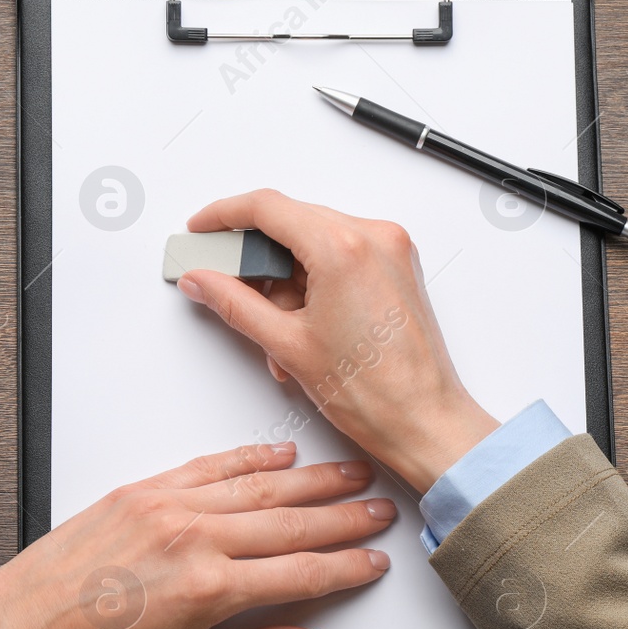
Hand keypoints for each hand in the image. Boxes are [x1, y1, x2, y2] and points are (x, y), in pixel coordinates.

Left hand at [0, 441, 393, 628]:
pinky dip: (249, 458)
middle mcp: (193, 538)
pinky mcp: (142, 489)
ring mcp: (167, 506)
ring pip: (258, 486)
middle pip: (291, 523)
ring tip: (349, 474)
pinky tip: (281, 455)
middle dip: (344, 517)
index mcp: (208, 590)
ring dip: (311, 480)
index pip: (301, 573)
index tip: (374, 562)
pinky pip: (210, 466)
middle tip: (380, 509)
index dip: (347, 567)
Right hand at [176, 189, 497, 493]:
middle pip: (292, 222)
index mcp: (343, 248)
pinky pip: (341, 257)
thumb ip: (234, 303)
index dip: (224, 215)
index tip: (203, 228)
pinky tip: (302, 324)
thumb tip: (203, 280)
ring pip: (314, 243)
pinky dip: (313, 283)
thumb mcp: (286, 344)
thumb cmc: (376, 393)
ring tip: (277, 330)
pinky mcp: (397, 268)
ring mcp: (391, 250)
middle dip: (255, 258)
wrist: (425, 421)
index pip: (267, 207)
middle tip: (225, 282)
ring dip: (285, 280)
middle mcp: (374, 238)